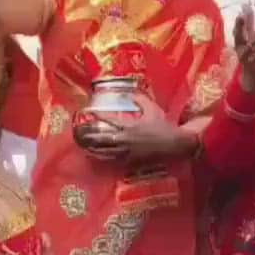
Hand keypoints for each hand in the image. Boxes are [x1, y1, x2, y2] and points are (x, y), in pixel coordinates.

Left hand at [78, 103, 193, 164]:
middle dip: (90, 136)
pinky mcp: (130, 161)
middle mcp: (125, 139)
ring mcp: (127, 151)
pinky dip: (103, 159)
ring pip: (105, 151)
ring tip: (84, 146)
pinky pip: (113, 160)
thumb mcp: (152, 108)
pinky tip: (96, 157)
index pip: (109, 119)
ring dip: (93, 149)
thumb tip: (127, 92)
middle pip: (102, 138)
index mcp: (130, 125)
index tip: (88, 111)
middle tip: (80, 134)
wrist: (173, 144)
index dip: (98, 115)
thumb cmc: (162, 125)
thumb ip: (138, 99)